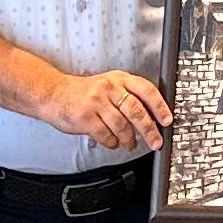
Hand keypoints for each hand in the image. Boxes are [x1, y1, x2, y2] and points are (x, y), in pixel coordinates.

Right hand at [43, 69, 171, 151]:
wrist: (55, 94)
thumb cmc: (85, 92)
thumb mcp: (109, 85)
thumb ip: (129, 96)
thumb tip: (153, 116)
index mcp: (119, 78)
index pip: (146, 90)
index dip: (159, 106)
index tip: (167, 120)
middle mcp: (109, 87)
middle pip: (136, 111)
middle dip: (149, 130)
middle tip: (155, 141)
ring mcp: (96, 102)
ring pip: (122, 126)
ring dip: (129, 139)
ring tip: (130, 143)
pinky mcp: (85, 117)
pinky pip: (106, 135)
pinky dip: (112, 142)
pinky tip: (113, 142)